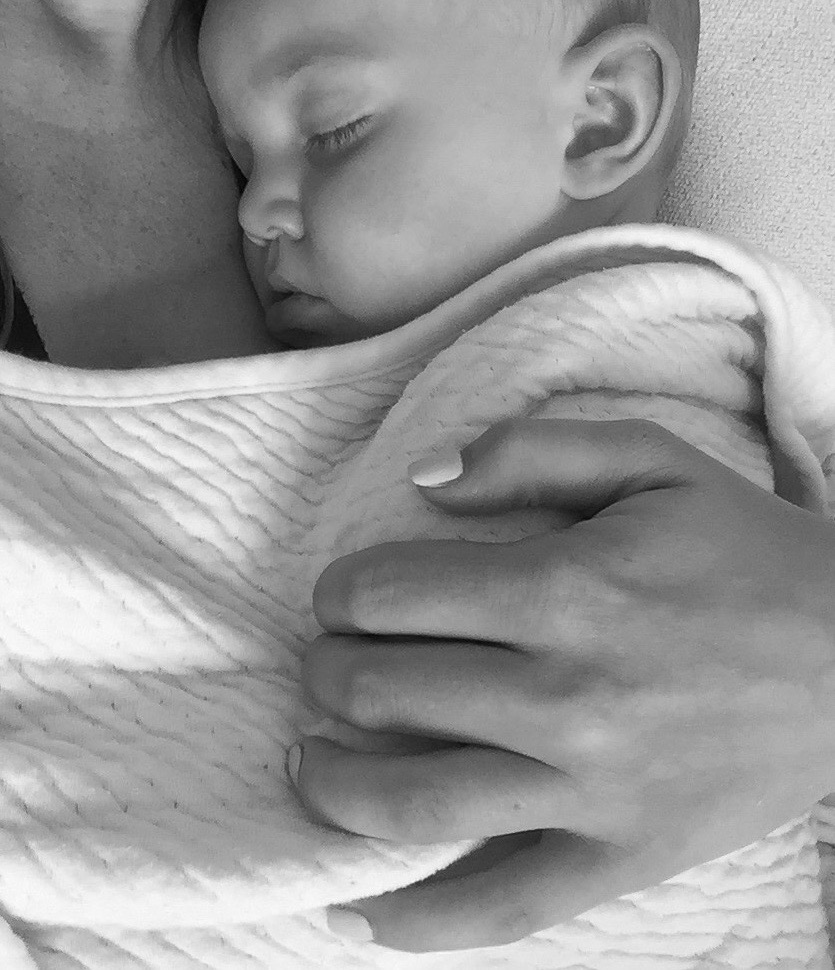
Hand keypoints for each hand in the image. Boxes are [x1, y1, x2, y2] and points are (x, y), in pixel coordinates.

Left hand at [291, 419, 834, 951]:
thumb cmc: (746, 549)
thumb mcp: (651, 459)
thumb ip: (531, 451)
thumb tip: (423, 480)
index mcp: (566, 589)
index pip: (388, 597)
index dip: (342, 592)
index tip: (346, 595)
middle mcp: (567, 696)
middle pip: (381, 694)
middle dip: (328, 674)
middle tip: (332, 663)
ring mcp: (594, 790)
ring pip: (412, 806)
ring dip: (331, 782)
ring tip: (309, 755)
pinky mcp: (623, 857)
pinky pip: (503, 910)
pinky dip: (418, 921)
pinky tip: (358, 912)